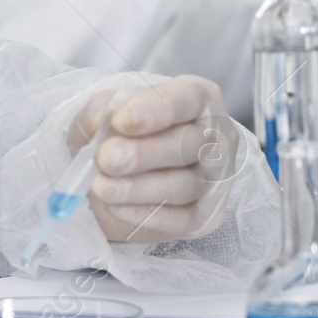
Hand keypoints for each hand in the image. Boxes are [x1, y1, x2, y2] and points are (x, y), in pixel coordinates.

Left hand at [65, 77, 239, 243]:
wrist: (111, 180)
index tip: (121, 121)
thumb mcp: (100, 112)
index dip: (156, 109)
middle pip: (189, 144)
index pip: (187, 98)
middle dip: (143, 154)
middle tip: (106, 159)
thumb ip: (101, 109)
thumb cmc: (115, 134)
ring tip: (100, 187)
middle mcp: (217, 137)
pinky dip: (145, 215)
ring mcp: (216, 180)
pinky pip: (182, 220)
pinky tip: (115, 206)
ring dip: (137, 188)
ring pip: (185, 185)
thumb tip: (103, 120)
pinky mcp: (206, 216)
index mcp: (198, 98)